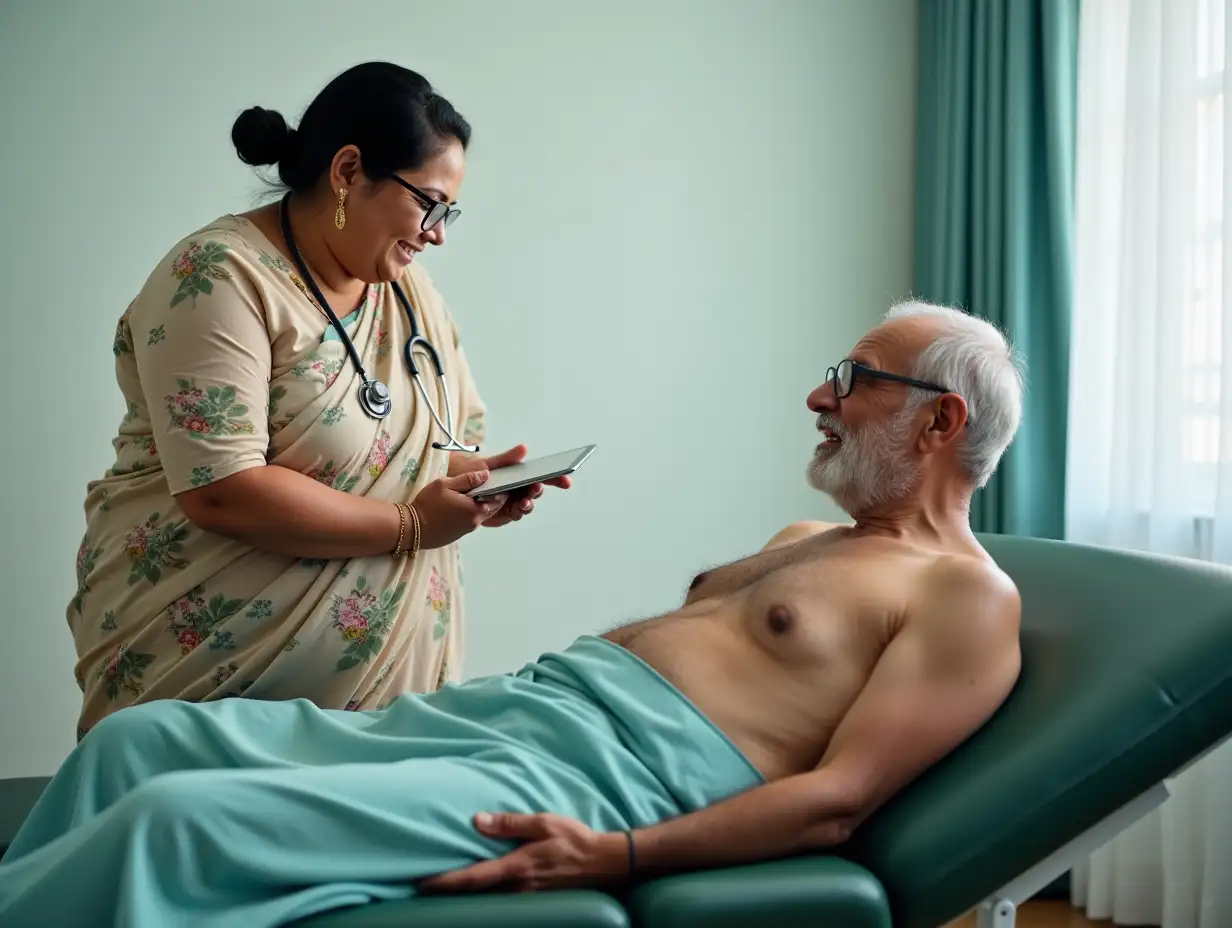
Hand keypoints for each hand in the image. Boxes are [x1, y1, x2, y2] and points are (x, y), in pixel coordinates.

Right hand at [412, 471, 507, 548]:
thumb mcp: (445, 484)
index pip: (498, 499)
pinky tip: (462, 504)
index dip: (501, 489)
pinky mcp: (458, 535)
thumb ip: (468, 479)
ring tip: (475, 492)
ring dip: (482, 505)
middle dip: (494, 497)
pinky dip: (472, 513)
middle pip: (492, 509)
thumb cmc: (428, 504)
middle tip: (490, 485)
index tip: (500, 480)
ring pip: (482, 515)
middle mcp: (475, 522)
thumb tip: (486, 474)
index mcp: (475, 509)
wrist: (411, 529)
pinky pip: (471, 521)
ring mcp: (467, 530)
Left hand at [418, 812, 629, 893]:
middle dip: (449, 892)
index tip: (421, 884)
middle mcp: (517, 887)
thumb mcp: (543, 822)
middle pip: (475, 895)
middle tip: (422, 888)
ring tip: (443, 887)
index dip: (445, 882)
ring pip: (487, 899)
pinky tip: (478, 888)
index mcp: (516, 866)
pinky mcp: (533, 898)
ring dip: (465, 895)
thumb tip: (477, 820)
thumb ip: (509, 823)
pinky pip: (502, 898)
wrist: (604, 863)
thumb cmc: (574, 839)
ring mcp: (525, 896)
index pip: (472, 878)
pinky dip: (484, 895)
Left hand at [448, 445, 572, 528]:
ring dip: (527, 504)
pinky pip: (513, 515)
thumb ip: (506, 459)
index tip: (566, 481)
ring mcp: (511, 502)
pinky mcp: (502, 514)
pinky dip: (515, 513)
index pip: (542, 477)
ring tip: (523, 502)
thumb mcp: (488, 463)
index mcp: (519, 475)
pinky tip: (513, 509)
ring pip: (526, 506)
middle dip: (537, 492)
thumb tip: (524, 449)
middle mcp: (518, 489)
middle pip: (535, 493)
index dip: (557, 479)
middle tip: (534, 489)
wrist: (453, 488)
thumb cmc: (471, 472)